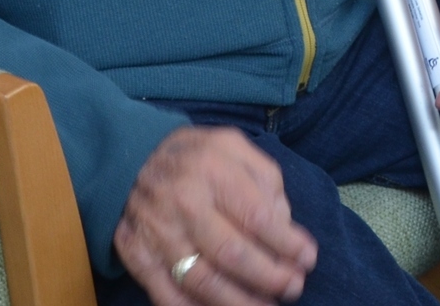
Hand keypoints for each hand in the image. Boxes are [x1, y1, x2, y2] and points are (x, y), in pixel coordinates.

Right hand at [115, 125, 316, 305]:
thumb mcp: (236, 148)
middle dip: (269, 277)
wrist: (132, 158)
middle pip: (231, 254)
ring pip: (202, 281)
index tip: (308, 258)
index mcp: (213, 171)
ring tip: (266, 305)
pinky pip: (167, 295)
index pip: (257, 217)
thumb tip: (286, 227)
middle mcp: (184, 203)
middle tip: (294, 287)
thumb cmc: (197, 156)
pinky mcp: (137, 255)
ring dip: (239, 301)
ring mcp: (157, 233)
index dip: (287, 244)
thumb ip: (266, 182)